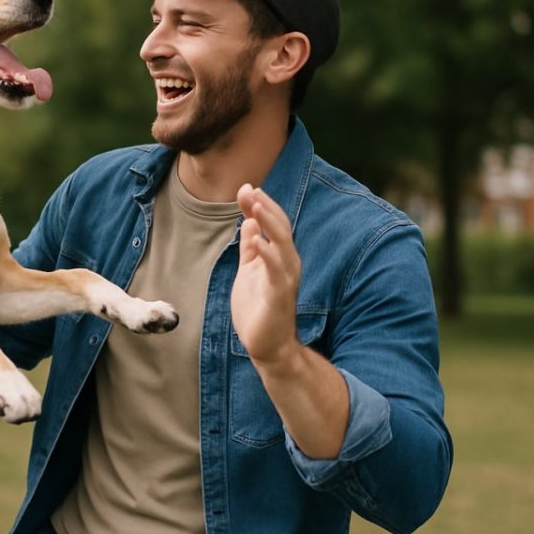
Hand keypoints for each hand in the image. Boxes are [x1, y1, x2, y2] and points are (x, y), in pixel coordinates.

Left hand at [230, 184, 300, 368]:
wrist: (267, 346)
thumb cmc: (259, 309)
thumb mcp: (250, 270)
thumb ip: (251, 246)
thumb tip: (249, 221)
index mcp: (279, 257)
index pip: (273, 224)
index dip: (261, 205)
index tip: (246, 188)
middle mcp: (287, 264)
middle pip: (280, 228)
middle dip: (265, 207)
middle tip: (250, 190)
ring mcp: (285, 280)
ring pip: (283, 245)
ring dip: (270, 224)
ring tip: (255, 207)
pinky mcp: (280, 297)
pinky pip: (276, 272)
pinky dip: (269, 255)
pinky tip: (259, 242)